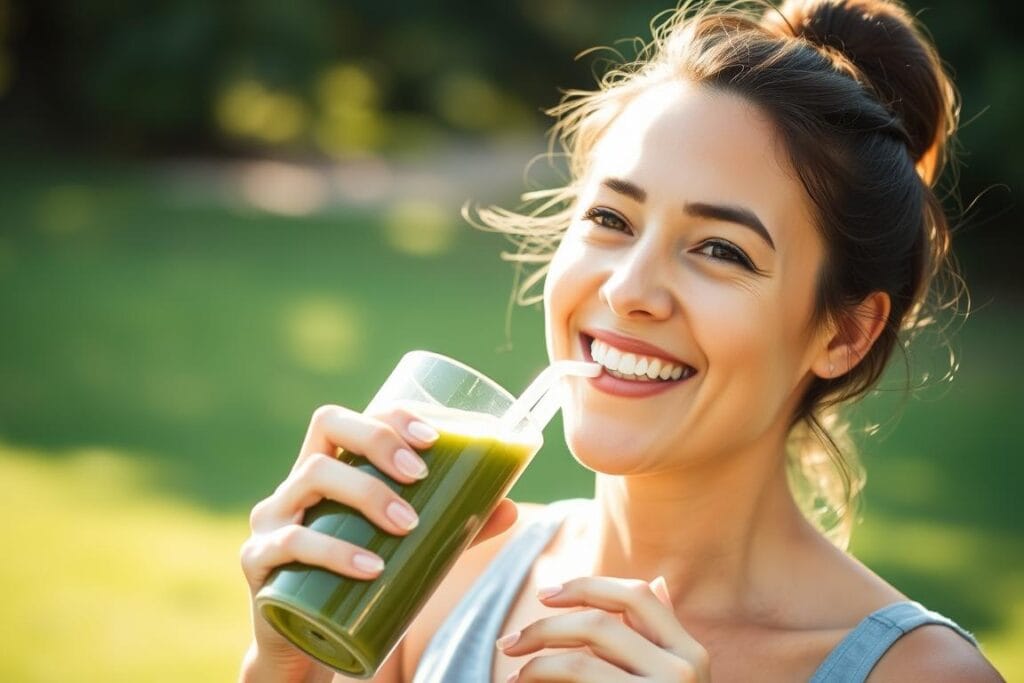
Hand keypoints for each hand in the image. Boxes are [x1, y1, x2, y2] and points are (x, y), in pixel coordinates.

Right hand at [238, 403, 517, 680]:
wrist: (307, 645)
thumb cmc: (360, 582)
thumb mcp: (406, 550)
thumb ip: (454, 529)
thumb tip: (511, 508)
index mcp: (330, 469)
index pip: (352, 417)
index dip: (389, 416)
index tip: (432, 437)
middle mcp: (296, 484)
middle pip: (328, 428)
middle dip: (379, 441)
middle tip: (419, 475)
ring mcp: (272, 519)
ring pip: (312, 477)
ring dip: (367, 494)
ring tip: (408, 525)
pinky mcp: (258, 562)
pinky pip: (290, 543)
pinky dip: (334, 553)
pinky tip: (370, 568)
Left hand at [496, 576, 709, 681]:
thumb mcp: (678, 680)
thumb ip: (662, 640)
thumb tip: (662, 583)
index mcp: (690, 652)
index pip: (637, 596)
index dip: (588, 586)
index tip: (545, 594)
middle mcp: (682, 673)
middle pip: (599, 625)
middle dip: (545, 627)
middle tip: (509, 644)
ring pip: (580, 662)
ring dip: (536, 663)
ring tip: (513, 676)